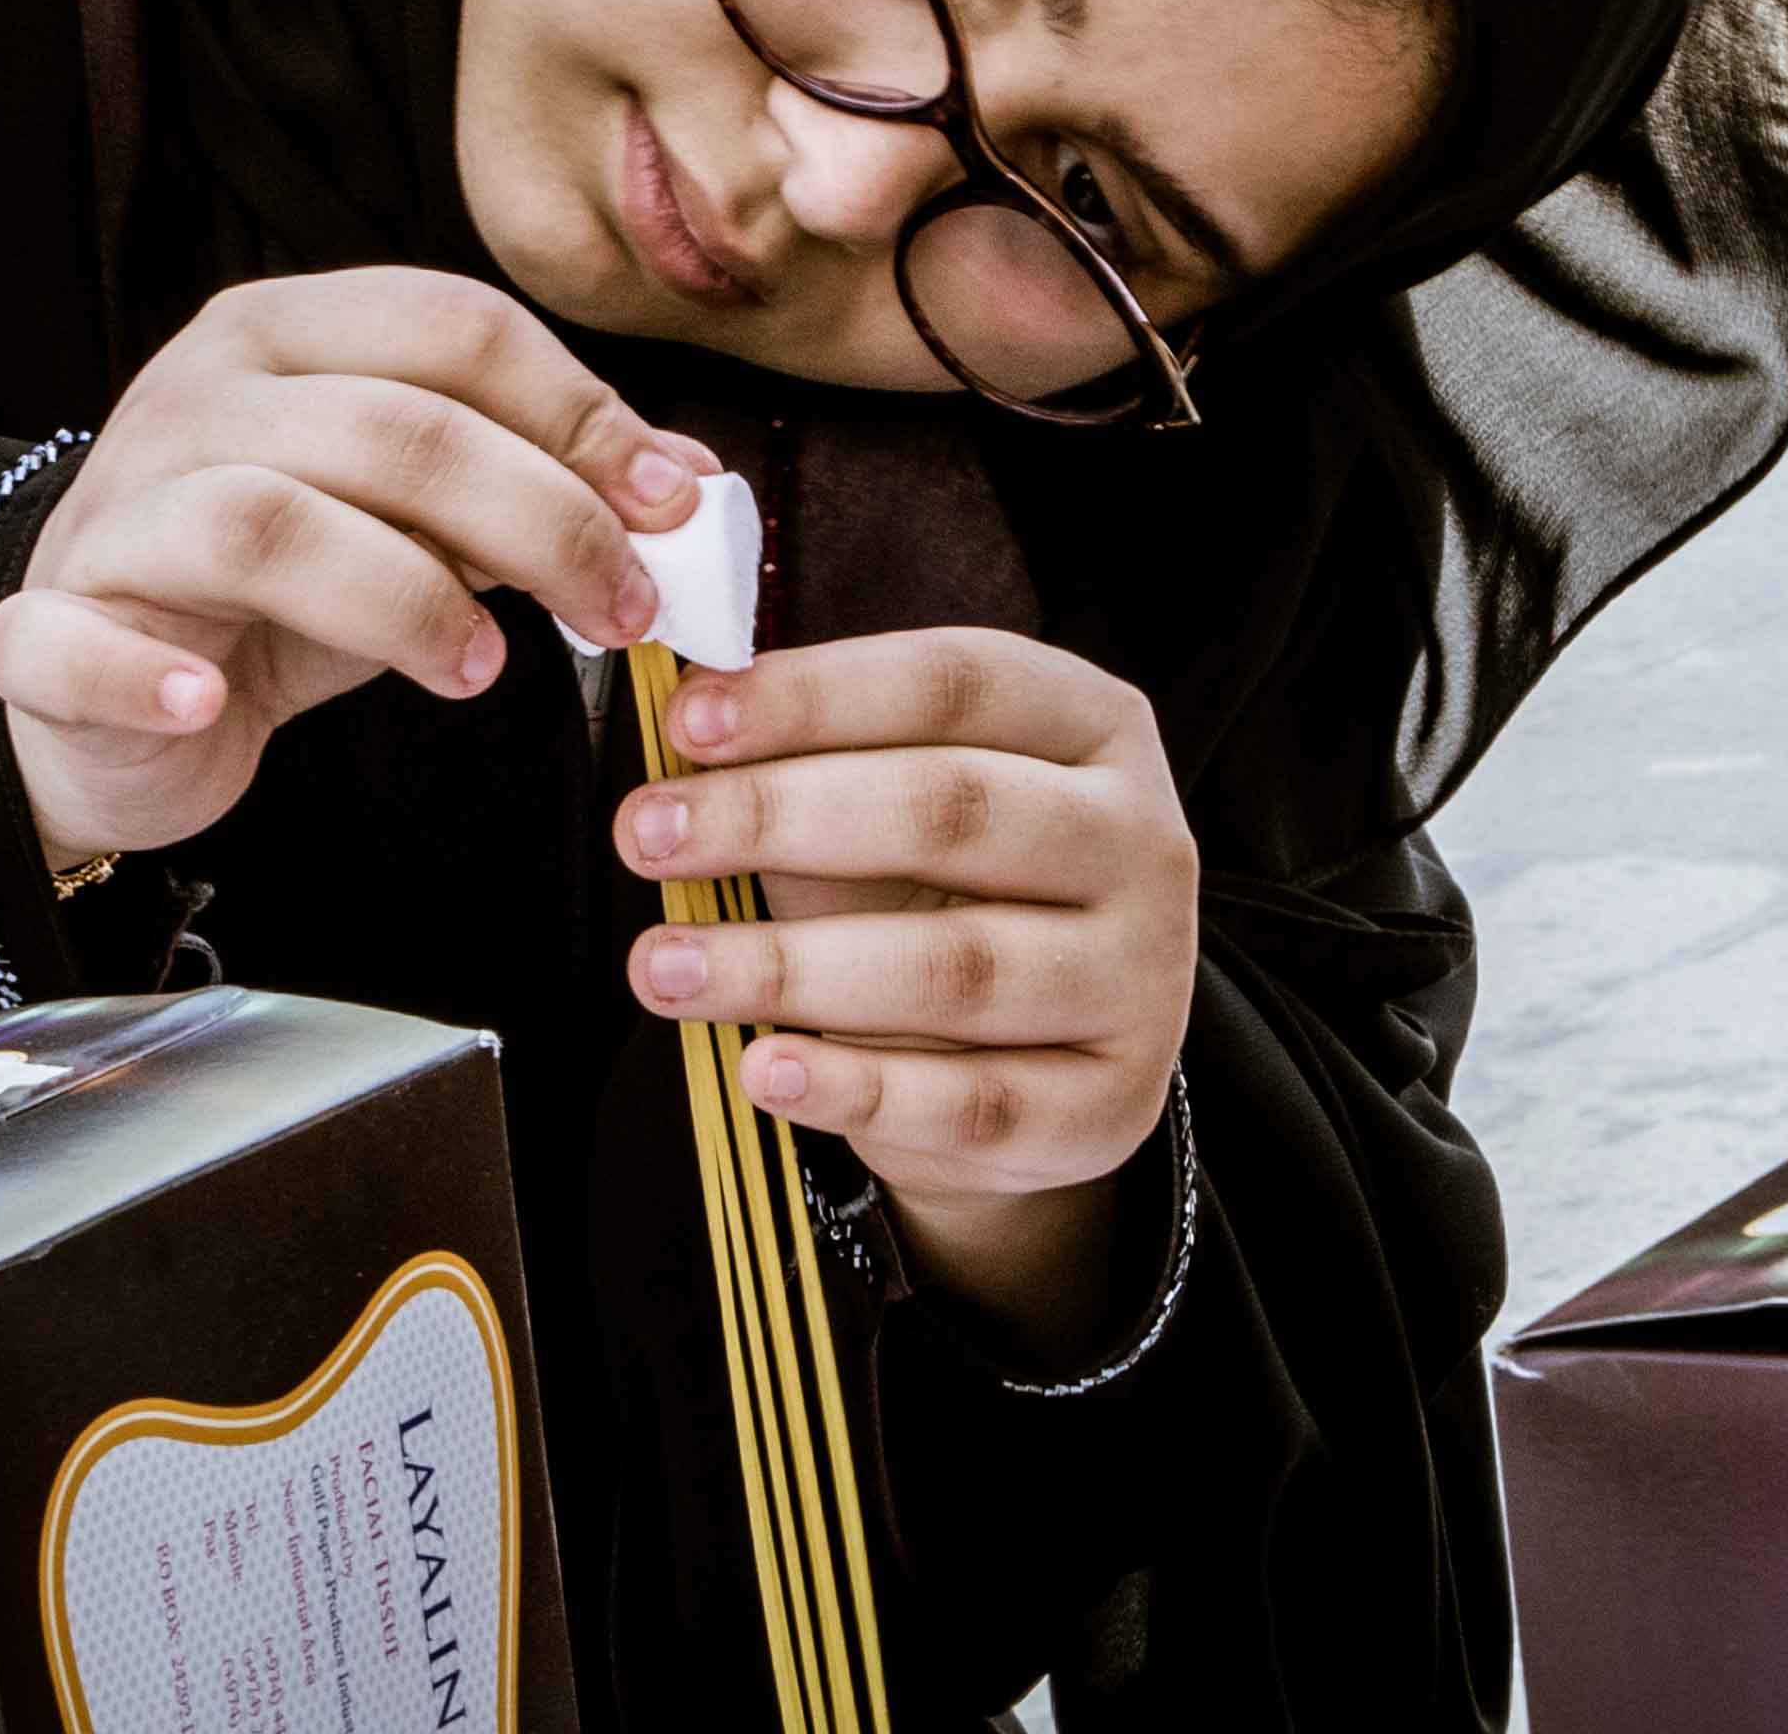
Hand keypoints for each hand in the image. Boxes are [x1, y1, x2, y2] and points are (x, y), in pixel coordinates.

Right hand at [0, 269, 719, 861]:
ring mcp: (111, 512)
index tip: (673, 506)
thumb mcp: (421, 525)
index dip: (582, 414)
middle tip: (622, 608)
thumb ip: (534, 487)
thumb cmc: (288, 596)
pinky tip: (214, 699)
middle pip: (392, 428)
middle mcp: (192, 398)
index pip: (456, 329)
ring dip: (401, 595)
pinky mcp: (41, 631)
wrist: (119, 703)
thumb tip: (688, 484)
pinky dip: (147, 670)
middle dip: (542, 519)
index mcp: (286, 335)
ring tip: (483, 668)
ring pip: (264, 520)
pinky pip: (71, 641)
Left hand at [615, 629, 1198, 1339]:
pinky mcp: (1111, 1104)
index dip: (815, 696)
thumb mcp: (887, 813)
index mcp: (1093, 726)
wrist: (1040, 1072)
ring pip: (959, 965)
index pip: (956, 682)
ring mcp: (1142, 977)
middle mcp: (1143, 839)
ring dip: (789, 967)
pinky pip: (975, 1102)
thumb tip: (681, 724)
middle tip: (644, 835)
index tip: (685, 722)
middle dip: (778, 816)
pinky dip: (858, 1090)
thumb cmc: (942, 901)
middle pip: (954, 807)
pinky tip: (764, 1071)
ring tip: (663, 968)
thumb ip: (805, 768)